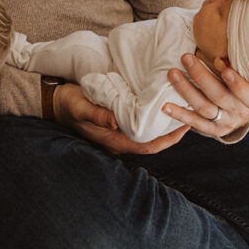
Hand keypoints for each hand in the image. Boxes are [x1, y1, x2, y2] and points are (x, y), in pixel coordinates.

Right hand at [53, 82, 188, 155]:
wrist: (56, 102)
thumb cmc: (69, 104)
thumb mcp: (80, 107)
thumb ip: (96, 115)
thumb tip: (115, 123)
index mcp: (114, 140)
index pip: (148, 145)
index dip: (168, 139)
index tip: (184, 126)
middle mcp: (120, 140)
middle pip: (153, 141)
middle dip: (173, 132)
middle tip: (192, 115)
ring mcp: (119, 132)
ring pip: (149, 133)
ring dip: (165, 124)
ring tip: (182, 109)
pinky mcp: (118, 122)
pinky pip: (141, 123)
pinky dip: (154, 117)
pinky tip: (162, 105)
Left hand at [164, 53, 248, 138]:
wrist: (241, 108)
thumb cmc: (241, 81)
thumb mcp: (245, 73)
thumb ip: (235, 64)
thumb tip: (219, 53)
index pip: (247, 93)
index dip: (237, 83)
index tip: (225, 69)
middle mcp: (240, 113)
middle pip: (219, 96)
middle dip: (201, 76)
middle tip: (186, 57)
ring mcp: (225, 123)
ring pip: (203, 107)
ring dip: (186, 90)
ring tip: (172, 74)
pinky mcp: (211, 129)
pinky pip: (194, 122)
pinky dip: (179, 114)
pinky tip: (165, 106)